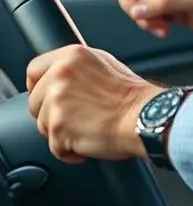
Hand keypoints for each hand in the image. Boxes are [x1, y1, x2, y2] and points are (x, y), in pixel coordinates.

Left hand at [26, 45, 162, 163]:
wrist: (144, 115)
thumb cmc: (132, 95)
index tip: (46, 96)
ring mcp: (56, 100)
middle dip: (51, 113)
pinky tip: (88, 139)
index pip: (34, 69)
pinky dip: (69, 149)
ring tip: (87, 126)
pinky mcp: (58, 126)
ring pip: (42, 125)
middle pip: (34, 101)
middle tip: (78, 115)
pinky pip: (54, 146)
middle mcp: (60, 74)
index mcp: (71, 56)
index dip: (38, 86)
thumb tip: (61, 76)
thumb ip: (78, 68)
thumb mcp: (104, 65)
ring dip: (61, 132)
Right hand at [106, 0, 192, 58]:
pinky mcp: (168, 9)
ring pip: (135, 3)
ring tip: (160, 28)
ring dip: (142, 18)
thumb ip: (166, 2)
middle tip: (144, 19)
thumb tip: (137, 9)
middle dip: (132, 4)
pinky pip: (146, 16)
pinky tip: (165, 31)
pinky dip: (150, 25)